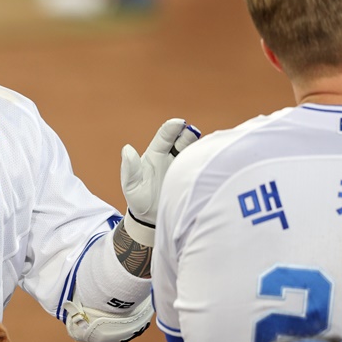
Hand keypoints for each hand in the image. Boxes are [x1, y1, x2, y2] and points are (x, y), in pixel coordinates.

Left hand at [121, 119, 200, 246]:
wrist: (152, 219)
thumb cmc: (139, 200)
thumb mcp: (131, 186)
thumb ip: (130, 169)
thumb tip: (127, 149)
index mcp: (155, 155)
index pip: (164, 137)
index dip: (171, 128)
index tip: (179, 123)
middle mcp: (171, 157)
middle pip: (183, 141)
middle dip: (188, 135)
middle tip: (193, 132)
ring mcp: (184, 167)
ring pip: (195, 153)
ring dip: (201, 147)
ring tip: (206, 147)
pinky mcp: (193, 179)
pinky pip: (202, 168)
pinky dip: (208, 162)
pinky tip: (214, 161)